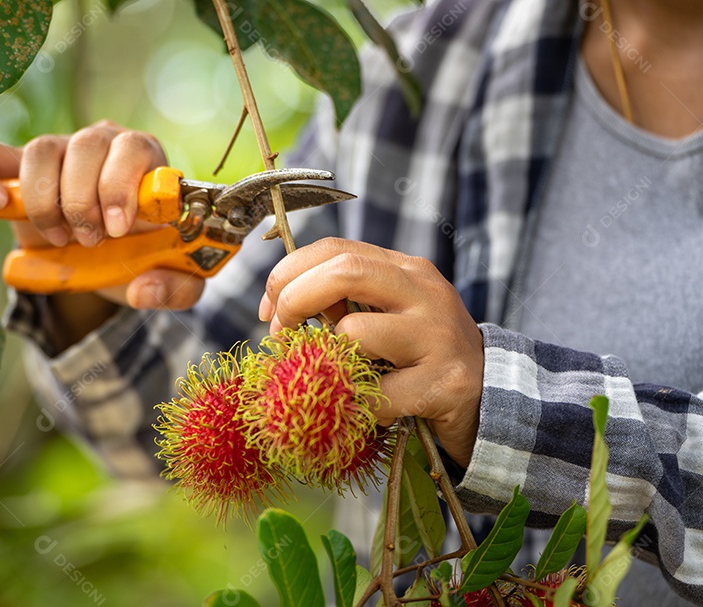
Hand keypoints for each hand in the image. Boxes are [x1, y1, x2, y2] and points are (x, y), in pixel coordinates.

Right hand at [0, 120, 203, 309]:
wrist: (107, 258)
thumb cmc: (143, 255)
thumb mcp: (171, 279)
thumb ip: (177, 288)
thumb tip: (145, 289)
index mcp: (145, 159)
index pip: (133, 146)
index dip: (120, 185)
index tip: (117, 228)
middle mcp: (101, 142)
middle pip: (85, 146)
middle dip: (84, 202)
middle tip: (90, 241)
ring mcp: (57, 151)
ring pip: (41, 151)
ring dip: (46, 202)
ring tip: (60, 239)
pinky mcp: (15, 168)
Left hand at [258, 238, 484, 466]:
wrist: (492, 398)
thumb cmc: (421, 357)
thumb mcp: (388, 317)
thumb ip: (345, 302)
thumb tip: (281, 303)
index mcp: (405, 270)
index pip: (334, 248)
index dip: (287, 274)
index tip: (268, 310)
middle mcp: (424, 291)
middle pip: (342, 270)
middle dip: (294, 300)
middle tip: (282, 338)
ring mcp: (438, 334)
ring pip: (354, 332)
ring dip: (333, 363)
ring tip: (348, 380)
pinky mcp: (445, 381)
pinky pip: (376, 393)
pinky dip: (361, 407)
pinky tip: (375, 410)